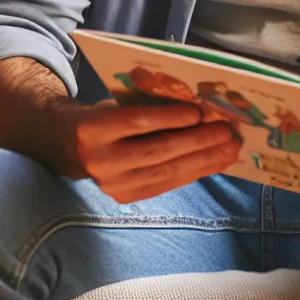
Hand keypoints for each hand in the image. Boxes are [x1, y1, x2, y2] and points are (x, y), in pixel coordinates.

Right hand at [61, 100, 242, 202]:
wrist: (68, 145)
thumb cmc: (103, 114)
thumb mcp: (115, 103)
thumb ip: (147, 105)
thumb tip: (199, 106)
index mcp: (93, 128)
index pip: (137, 122)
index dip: (169, 118)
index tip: (199, 113)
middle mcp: (99, 160)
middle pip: (157, 150)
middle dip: (198, 142)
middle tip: (228, 132)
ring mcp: (111, 183)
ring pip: (166, 171)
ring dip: (203, 160)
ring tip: (230, 149)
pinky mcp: (125, 196)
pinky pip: (165, 184)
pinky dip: (194, 173)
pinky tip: (215, 163)